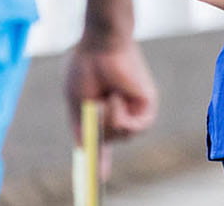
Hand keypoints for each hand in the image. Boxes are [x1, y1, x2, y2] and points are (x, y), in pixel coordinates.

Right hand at [63, 35, 158, 164]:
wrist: (101, 45)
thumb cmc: (84, 67)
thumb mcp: (76, 103)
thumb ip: (81, 128)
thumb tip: (85, 150)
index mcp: (100, 111)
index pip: (103, 141)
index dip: (100, 160)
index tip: (98, 178)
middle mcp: (118, 112)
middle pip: (109, 142)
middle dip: (99, 131)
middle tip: (97, 106)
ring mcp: (132, 109)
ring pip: (122, 136)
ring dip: (109, 121)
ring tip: (106, 97)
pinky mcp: (147, 105)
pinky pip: (135, 128)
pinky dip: (121, 116)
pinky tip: (116, 97)